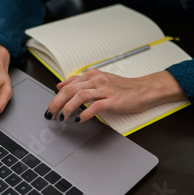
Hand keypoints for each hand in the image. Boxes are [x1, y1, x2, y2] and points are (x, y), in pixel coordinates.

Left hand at [45, 68, 186, 122]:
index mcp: (92, 75)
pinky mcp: (113, 100)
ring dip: (68, 108)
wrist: (144, 89)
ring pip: (80, 96)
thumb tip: (61, 85)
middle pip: (70, 90)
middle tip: (50, 114)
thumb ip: (80, 82)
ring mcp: (105, 89)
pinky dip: (85, 113)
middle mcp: (97, 80)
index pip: (68, 85)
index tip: (49, 107)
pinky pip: (96, 106)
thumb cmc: (123, 87)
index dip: (55, 96)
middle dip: (57, 103)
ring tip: (62, 117)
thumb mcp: (99, 80)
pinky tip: (79, 119)